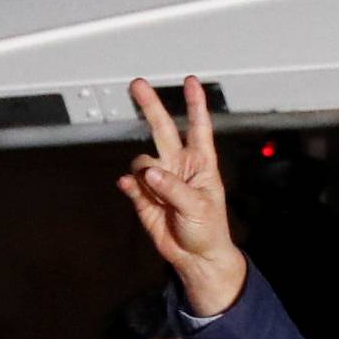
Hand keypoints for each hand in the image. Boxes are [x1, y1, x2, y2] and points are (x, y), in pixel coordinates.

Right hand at [116, 77, 247, 316]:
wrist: (196, 257)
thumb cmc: (208, 230)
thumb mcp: (199, 206)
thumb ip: (174, 188)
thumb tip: (151, 172)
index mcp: (201, 163)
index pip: (198, 127)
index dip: (195, 104)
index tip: (191, 82)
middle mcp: (179, 166)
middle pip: (162, 129)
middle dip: (151, 106)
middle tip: (138, 85)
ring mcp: (160, 180)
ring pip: (143, 160)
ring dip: (145, 173)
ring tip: (156, 193)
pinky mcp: (144, 197)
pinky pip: (132, 183)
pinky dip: (130, 184)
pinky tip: (130, 186)